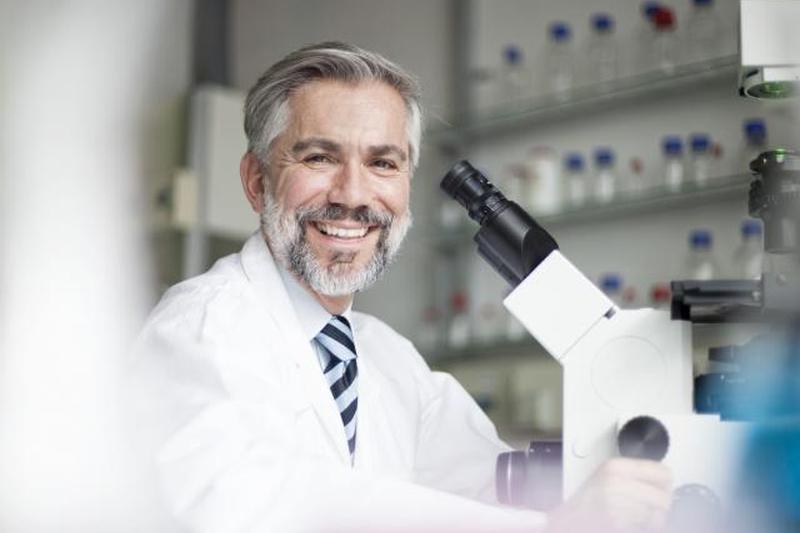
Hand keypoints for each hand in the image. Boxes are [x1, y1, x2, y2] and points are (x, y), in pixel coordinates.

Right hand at [545, 458, 672, 532]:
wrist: (567, 523)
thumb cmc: (586, 505)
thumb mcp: (607, 479)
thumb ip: (634, 477)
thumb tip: (666, 480)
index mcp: (615, 467)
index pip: (663, 473)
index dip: (665, 487)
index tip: (660, 492)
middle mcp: (615, 481)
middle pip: (663, 498)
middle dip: (659, 510)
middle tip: (646, 512)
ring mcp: (615, 502)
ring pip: (657, 516)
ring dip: (650, 523)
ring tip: (633, 520)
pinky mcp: (615, 521)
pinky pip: (645, 527)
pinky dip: (640, 528)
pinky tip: (626, 525)